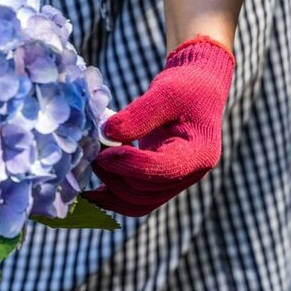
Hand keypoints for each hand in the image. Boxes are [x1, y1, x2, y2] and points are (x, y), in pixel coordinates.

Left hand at [83, 36, 234, 216]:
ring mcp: (174, 183)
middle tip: (93, 153)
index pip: (162, 170)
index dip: (129, 164)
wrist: (195, 92)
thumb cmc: (185, 87)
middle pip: (145, 191)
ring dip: (110, 187)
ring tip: (93, 162)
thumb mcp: (165, 92)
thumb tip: (106, 133)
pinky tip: (91, 190)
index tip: (104, 152)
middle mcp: (190, 175)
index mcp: (199, 153)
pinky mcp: (159, 183)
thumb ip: (138, 114)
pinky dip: (112, 196)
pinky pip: (134, 201)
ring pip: (137, 203)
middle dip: (114, 175)